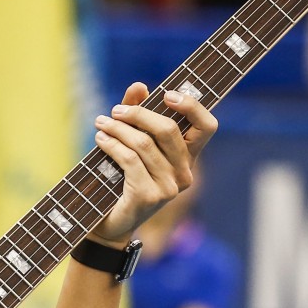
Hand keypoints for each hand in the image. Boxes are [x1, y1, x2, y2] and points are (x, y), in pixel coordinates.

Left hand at [88, 82, 216, 244]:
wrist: (109, 221)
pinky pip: (130, 160)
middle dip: (138, 114)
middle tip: (115, 111)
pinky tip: (100, 139)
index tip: (166, 94)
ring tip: (100, 123)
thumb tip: (139, 86)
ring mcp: (169, 187)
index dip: (192, 106)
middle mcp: (184, 173)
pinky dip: (112, 145)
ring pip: (143, 143)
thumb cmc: (122, 177)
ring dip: (117, 129)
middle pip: (168, 129)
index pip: (207, 126)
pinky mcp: (148, 196)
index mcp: (188, 157)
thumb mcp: (131, 141)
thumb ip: (137, 113)